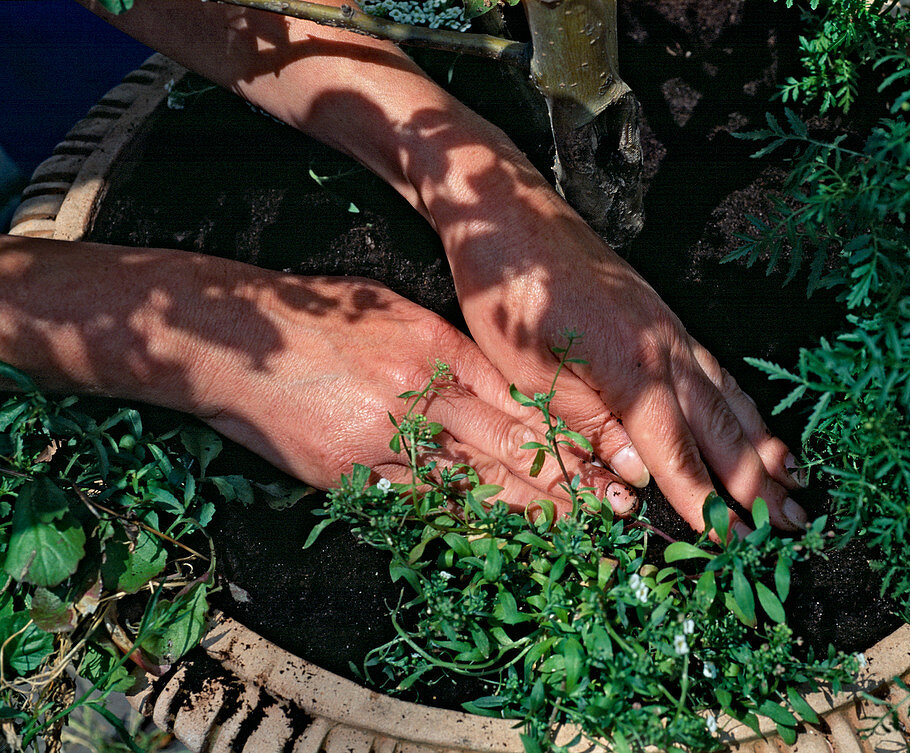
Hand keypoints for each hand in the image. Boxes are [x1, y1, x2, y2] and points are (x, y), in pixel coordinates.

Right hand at [190, 270, 635, 512]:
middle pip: (510, 443)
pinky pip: (417, 504)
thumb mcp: (393, 314)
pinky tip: (498, 540)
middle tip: (613, 510)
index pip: (520, 399)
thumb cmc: (316, 319)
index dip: (567, 435)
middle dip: (567, 481)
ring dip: (528, 511)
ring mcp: (387, 435)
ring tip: (574, 533)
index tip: (604, 460)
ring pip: (473, 481)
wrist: (232, 338)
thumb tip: (493, 385)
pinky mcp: (350, 472)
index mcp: (437, 346)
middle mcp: (422, 391)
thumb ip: (446, 351)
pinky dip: (462, 523)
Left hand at [438, 175, 805, 533]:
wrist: (512, 219)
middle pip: (723, 430)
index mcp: (632, 372)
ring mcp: (672, 332)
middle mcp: (666, 352)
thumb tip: (642, 476)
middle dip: (759, 486)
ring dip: (765, 447)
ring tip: (797, 484)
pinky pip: (717, 372)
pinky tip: (755, 423)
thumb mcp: (534, 378)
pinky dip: (745, 405)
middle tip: (795, 528)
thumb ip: (592, 429)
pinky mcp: (666, 319)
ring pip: (730, 399)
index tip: (736, 547)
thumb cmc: (511, 301)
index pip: (678, 455)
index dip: (707, 506)